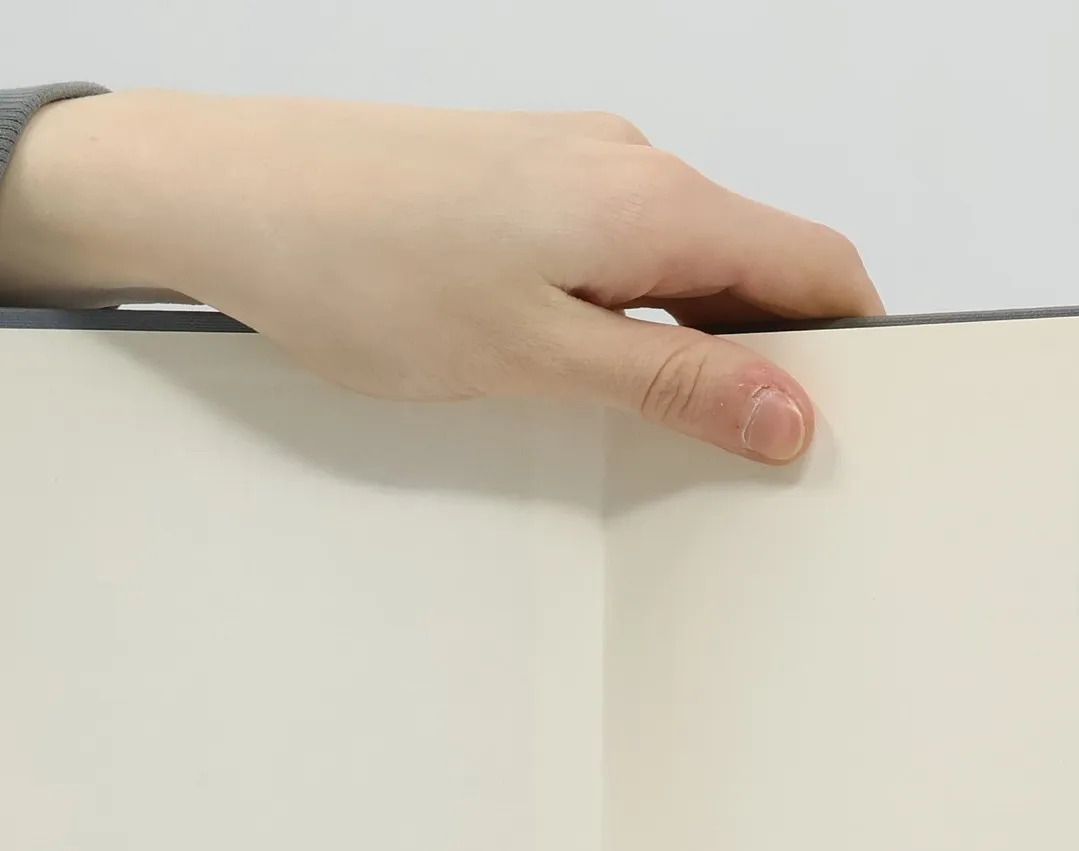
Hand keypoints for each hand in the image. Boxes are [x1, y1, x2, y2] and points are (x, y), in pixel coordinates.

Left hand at [0, 93, 881, 463]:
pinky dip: (632, 314)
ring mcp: (574, 164)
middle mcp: (628, 164)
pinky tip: (581, 371)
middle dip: (770, 359)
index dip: (853, 351)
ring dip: (693, 341)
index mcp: (653, 202)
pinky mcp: (523, 179)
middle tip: (739, 459)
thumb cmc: (358, 266)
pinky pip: (622, 249)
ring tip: (643, 426)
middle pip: (759, 265)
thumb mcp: (536, 357)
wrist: (225, 193)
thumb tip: (787, 410)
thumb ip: (675, 383)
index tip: (844, 428)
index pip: (818, 266)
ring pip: (687, 260)